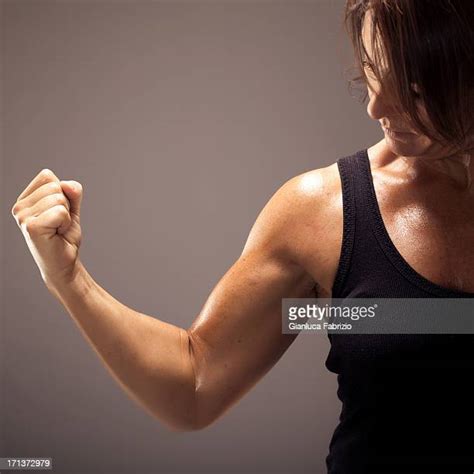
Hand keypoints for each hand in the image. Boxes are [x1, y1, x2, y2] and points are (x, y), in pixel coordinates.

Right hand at [11, 168, 83, 287]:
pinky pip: (61, 212)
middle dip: (65, 205)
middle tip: (59, 224)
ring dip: (66, 216)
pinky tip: (57, 234)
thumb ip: (72, 192)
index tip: (58, 213)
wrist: (65, 264)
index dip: (63, 194)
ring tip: (58, 230)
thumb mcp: (71, 208)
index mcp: (25, 199)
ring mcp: (23, 217)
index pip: (48, 176)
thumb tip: (67, 185)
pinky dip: (66, 223)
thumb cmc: (64, 237)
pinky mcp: (32, 227)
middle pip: (55, 186)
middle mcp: (20, 207)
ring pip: (59, 199)